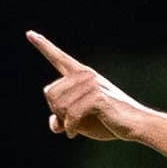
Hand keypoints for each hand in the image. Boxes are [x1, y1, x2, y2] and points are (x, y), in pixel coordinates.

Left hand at [30, 31, 146, 142]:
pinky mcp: (97, 97)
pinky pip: (71, 114)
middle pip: (50, 92)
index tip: (30, 34)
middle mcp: (86, 76)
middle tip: (67, 121)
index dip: (43, 46)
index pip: (59, 58)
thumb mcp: (81, 120)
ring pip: (58, 105)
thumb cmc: (109, 121)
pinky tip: (73, 133)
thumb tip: (54, 123)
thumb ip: (64, 119)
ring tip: (72, 128)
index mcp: (82, 75)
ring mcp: (92, 85)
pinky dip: (70, 127)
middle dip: (55, 110)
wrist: (136, 125)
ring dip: (63, 121)